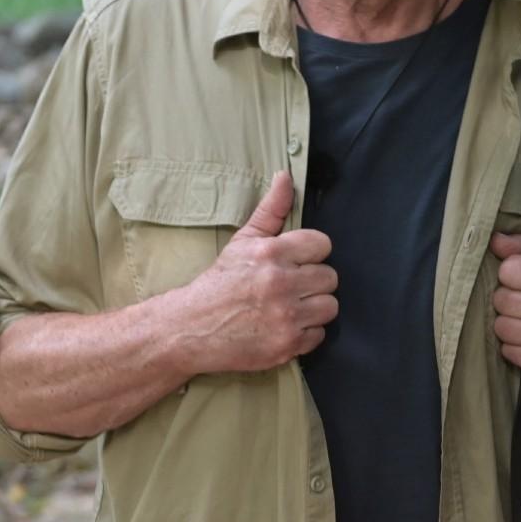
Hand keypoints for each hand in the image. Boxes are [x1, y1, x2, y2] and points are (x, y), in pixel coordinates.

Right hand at [173, 174, 337, 373]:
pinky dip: (305, 333)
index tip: (296, 262)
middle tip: (291, 286)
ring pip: (330, 306)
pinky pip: (319, 335)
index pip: (322, 245)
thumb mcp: (242, 241)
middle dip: (313, 281)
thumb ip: (271, 210)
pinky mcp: (287, 345)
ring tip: (290, 306)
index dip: (310, 254)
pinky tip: (285, 326)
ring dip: (314, 307)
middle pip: (330, 277)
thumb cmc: (219, 283)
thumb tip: (287, 176)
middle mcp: (281, 283)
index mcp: (271, 253)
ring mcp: (285, 316)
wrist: (190, 328)